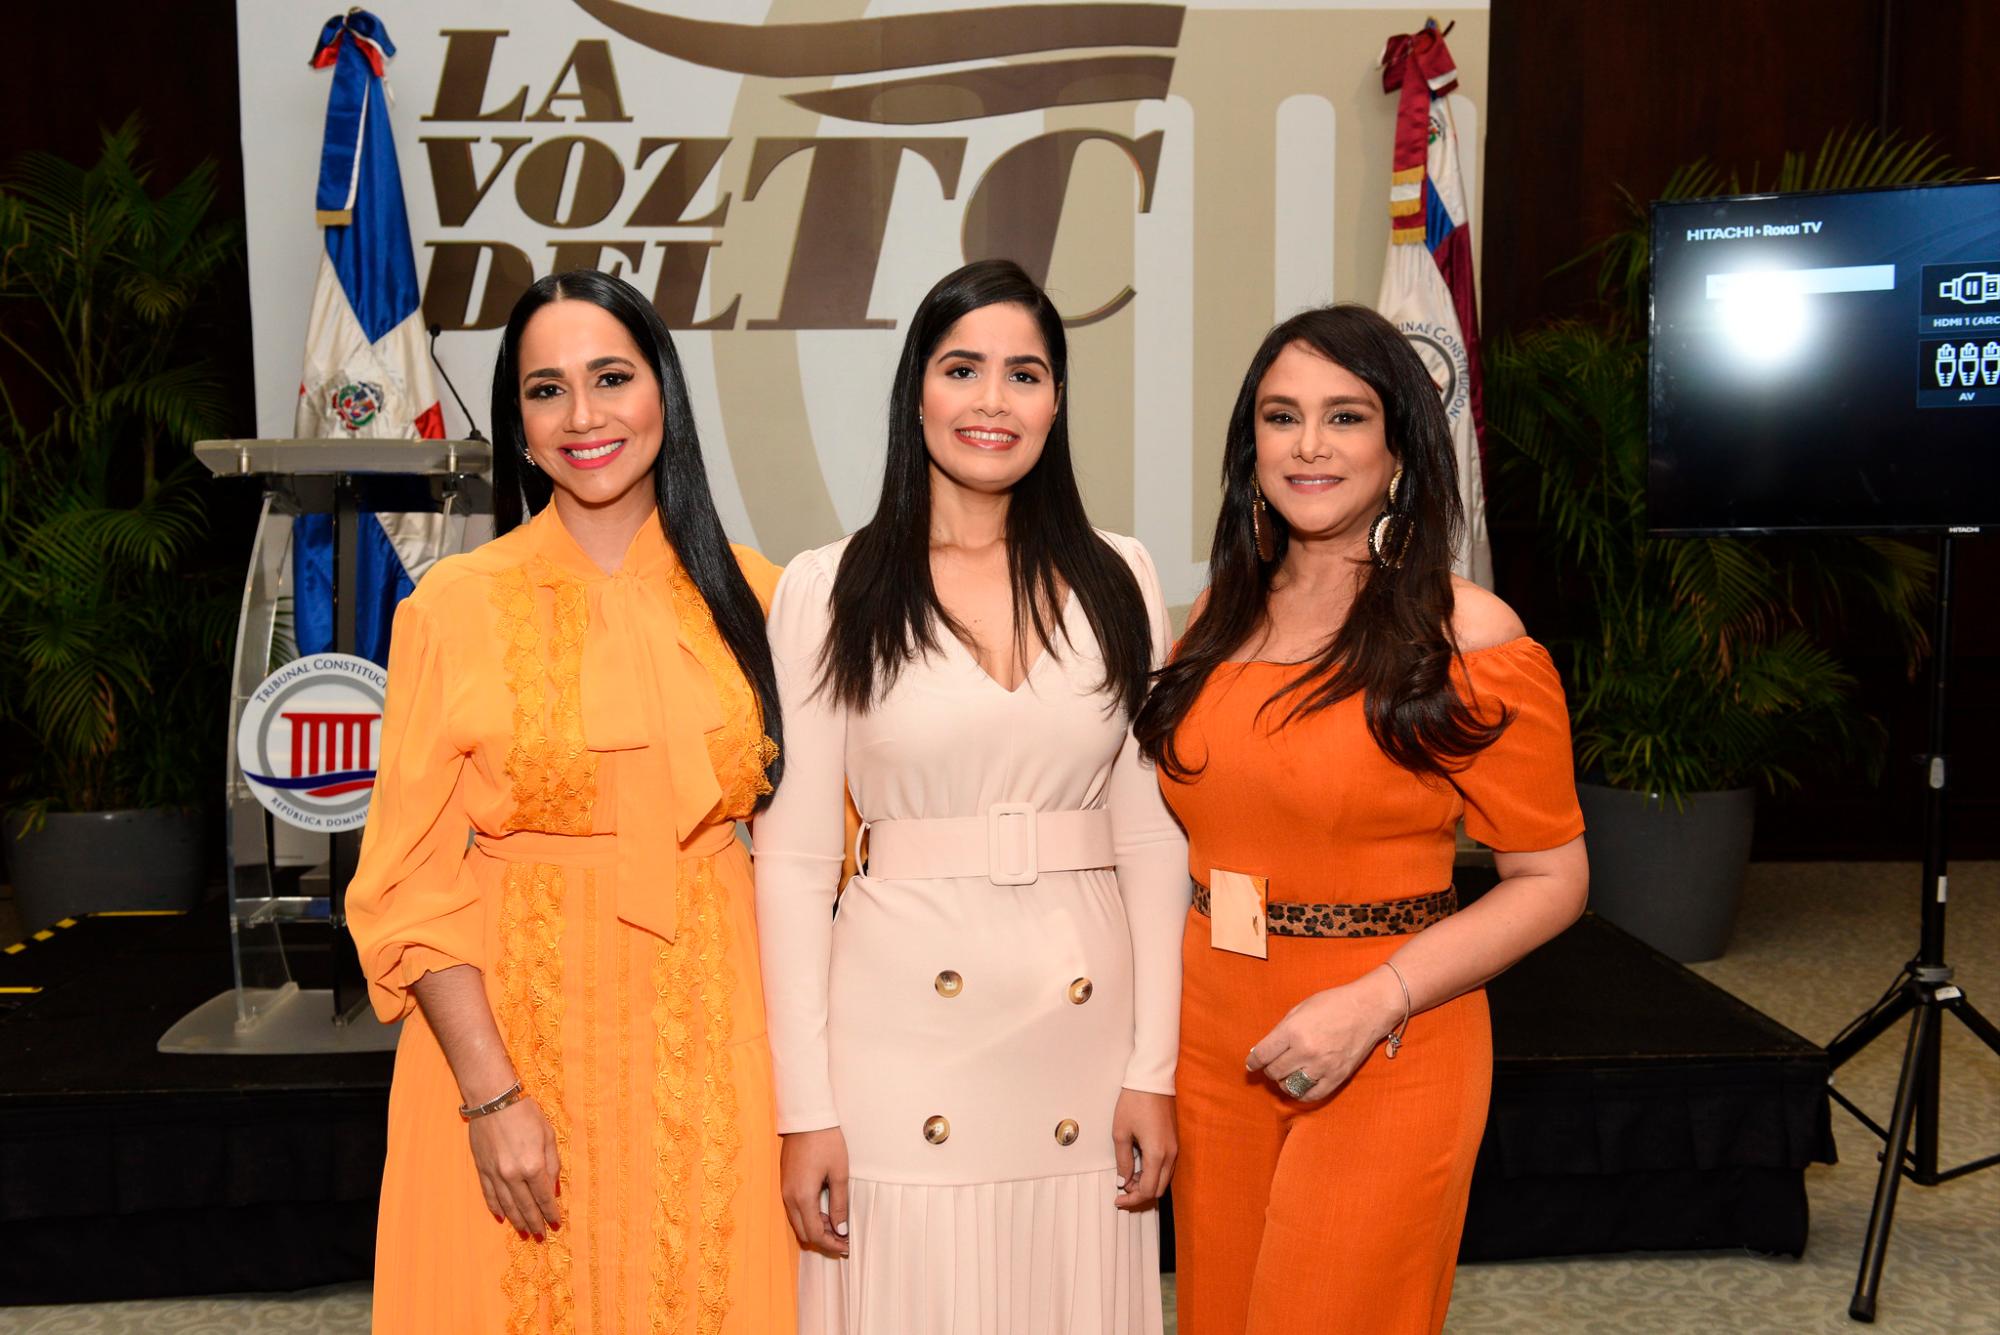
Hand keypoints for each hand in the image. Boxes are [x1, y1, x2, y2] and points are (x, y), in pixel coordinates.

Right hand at [469, 1095, 561, 1236]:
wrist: (493, 1100)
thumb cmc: (526, 1114)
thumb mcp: (548, 1136)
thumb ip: (552, 1165)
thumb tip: (553, 1189)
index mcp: (533, 1166)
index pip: (544, 1197)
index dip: (550, 1212)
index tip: (556, 1223)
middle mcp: (513, 1174)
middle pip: (525, 1206)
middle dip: (534, 1222)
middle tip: (540, 1235)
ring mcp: (495, 1174)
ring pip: (507, 1205)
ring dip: (516, 1220)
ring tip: (524, 1232)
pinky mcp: (482, 1169)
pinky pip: (489, 1195)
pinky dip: (496, 1208)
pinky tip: (502, 1217)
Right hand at [780, 1127, 850, 1256]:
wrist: (806, 1118)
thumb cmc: (826, 1141)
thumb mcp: (839, 1173)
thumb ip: (839, 1204)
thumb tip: (841, 1230)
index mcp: (803, 1196)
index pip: (815, 1234)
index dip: (831, 1245)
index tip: (847, 1246)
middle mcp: (789, 1197)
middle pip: (804, 1233)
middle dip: (824, 1241)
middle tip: (844, 1241)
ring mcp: (784, 1190)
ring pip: (798, 1223)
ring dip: (816, 1229)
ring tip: (837, 1227)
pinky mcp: (785, 1183)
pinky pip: (794, 1210)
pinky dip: (809, 1217)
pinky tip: (825, 1212)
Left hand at [1111, 1088, 1176, 1210]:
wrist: (1152, 1080)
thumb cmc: (1135, 1102)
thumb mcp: (1121, 1133)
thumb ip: (1123, 1160)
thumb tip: (1123, 1180)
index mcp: (1157, 1154)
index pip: (1148, 1190)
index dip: (1132, 1199)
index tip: (1118, 1199)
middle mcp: (1171, 1154)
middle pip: (1159, 1189)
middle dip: (1140, 1195)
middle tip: (1122, 1191)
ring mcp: (1175, 1148)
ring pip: (1164, 1179)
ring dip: (1147, 1184)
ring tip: (1128, 1177)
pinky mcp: (1174, 1142)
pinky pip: (1167, 1167)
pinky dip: (1154, 1173)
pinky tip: (1139, 1167)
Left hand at [1245, 967, 1404, 1102]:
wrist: (1368, 1009)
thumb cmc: (1333, 1004)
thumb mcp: (1300, 1009)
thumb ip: (1280, 1030)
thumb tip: (1263, 1050)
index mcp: (1293, 1030)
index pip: (1262, 1055)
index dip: (1253, 1062)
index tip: (1251, 1065)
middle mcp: (1305, 1050)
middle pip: (1274, 1072)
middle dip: (1269, 1069)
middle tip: (1271, 1065)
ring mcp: (1322, 1066)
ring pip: (1289, 1085)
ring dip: (1283, 1082)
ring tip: (1285, 1075)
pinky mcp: (1337, 1077)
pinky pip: (1311, 1095)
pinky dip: (1301, 1094)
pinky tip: (1299, 1085)